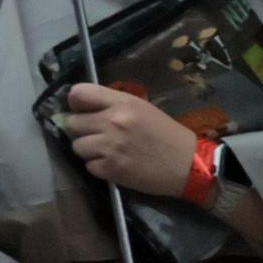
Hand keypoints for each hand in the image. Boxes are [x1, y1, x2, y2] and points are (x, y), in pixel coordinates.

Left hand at [57, 83, 204, 198]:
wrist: (189, 165)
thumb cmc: (166, 134)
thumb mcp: (141, 108)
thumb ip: (112, 104)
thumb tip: (81, 107)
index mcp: (122, 103)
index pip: (78, 93)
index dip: (76, 103)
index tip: (81, 111)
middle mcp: (113, 122)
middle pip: (72, 123)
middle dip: (81, 130)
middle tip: (97, 135)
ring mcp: (111, 147)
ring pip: (77, 146)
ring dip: (88, 150)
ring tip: (107, 151)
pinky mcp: (111, 169)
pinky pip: (88, 166)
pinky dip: (98, 167)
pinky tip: (115, 164)